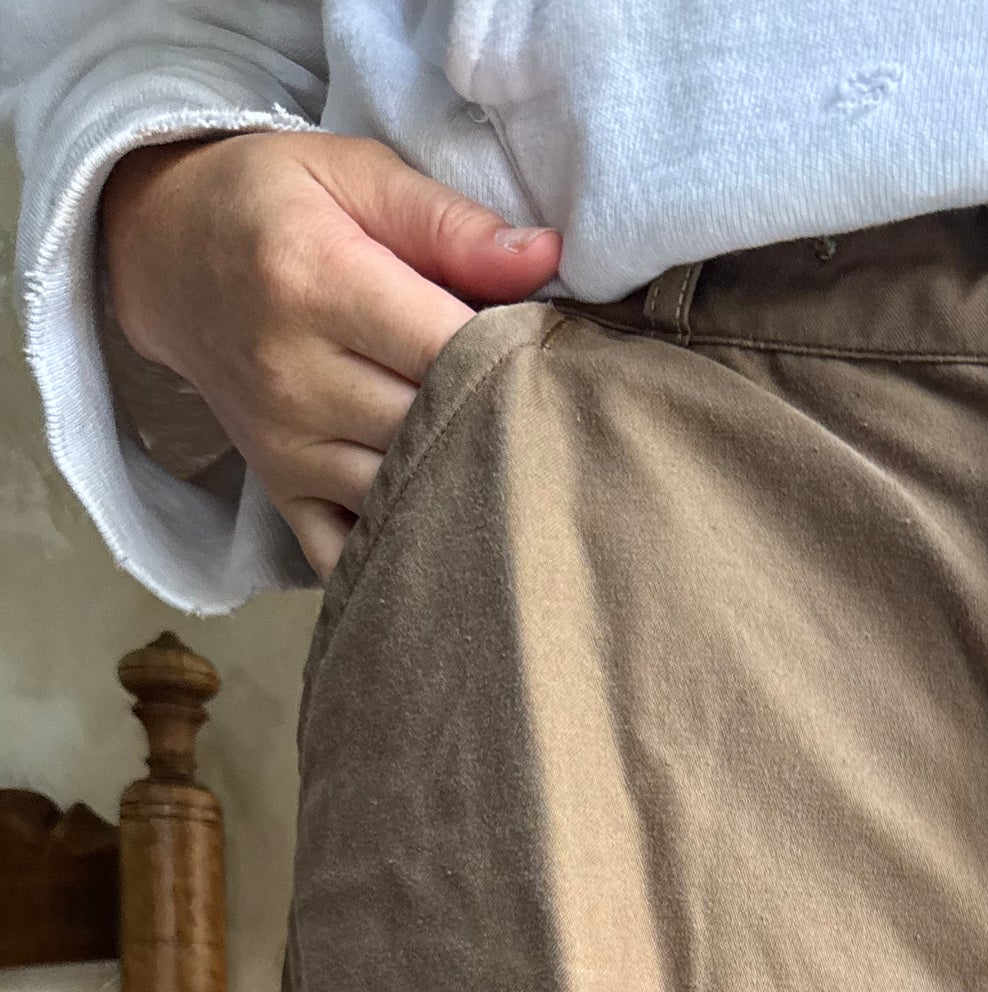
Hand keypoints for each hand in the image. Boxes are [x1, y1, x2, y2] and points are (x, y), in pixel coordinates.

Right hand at [101, 131, 560, 575]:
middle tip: (547, 407)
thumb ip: (447, 222)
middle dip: (504, 421)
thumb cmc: (271, 205)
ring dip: (469, 485)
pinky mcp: (283, 491)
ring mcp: (288, 446)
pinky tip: (451, 526)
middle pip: (439, 427)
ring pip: (411, 493)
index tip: (552, 350)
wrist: (165, 255)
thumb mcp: (351, 173)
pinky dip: (407, 550)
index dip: (517, 355)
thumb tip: (545, 258)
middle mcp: (298, 377)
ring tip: (510, 455)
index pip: (452, 347)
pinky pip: (353, 553)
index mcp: (319, 283)